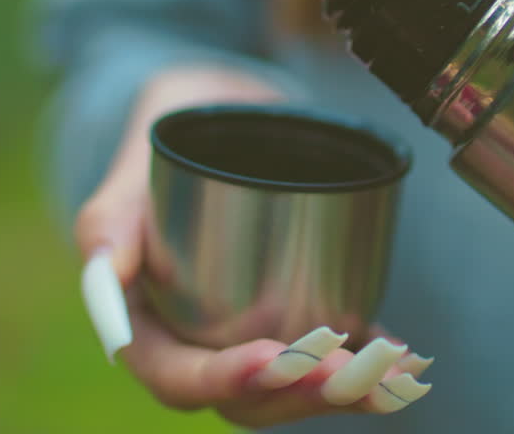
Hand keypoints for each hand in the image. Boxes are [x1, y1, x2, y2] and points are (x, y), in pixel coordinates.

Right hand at [75, 64, 433, 426]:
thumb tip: (108, 273)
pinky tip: (405, 357)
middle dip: (300, 394)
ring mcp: (243, 337)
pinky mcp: (287, 319)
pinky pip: (322, 359)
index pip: (176, 377)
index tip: (274, 357)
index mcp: (142, 330)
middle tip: (349, 371)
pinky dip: (364, 363)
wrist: (217, 117)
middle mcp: (193, 346)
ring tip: (392, 372)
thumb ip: (108, 221)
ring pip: (291, 388)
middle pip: (245, 397)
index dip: (224, 379)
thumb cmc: (164, 146)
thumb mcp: (129, 174)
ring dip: (344, 390)